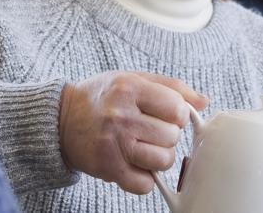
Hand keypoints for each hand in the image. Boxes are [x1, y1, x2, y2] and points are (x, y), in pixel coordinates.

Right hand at [58, 71, 208, 194]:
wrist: (60, 119)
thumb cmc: (101, 97)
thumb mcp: (133, 78)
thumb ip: (170, 86)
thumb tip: (203, 101)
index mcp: (130, 88)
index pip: (177, 108)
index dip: (177, 114)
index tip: (165, 114)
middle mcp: (121, 116)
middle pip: (172, 136)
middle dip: (167, 135)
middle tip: (149, 130)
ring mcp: (114, 144)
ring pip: (163, 161)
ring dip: (159, 157)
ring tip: (143, 147)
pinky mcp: (107, 167)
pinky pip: (144, 184)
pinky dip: (144, 178)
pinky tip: (133, 163)